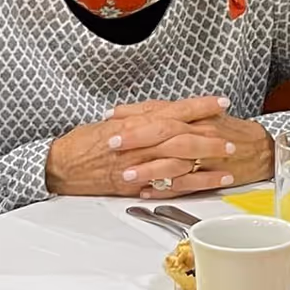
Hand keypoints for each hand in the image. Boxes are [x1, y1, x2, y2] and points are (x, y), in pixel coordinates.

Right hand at [47, 96, 237, 196]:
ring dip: (206, 160)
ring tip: (228, 158)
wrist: (59, 167)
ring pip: (179, 161)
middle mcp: (137, 144)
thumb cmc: (80, 145)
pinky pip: (169, 184)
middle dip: (209, 136)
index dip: (198, 107)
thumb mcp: (110, 123)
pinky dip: (193, 183)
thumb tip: (160, 112)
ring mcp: (137, 166)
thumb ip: (137, 118)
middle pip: (181, 136)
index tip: (220, 103)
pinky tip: (211, 181)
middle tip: (231, 136)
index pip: (172, 112)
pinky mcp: (135, 186)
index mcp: (132, 124)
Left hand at [113, 99, 274, 200]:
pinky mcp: (210, 177)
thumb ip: (168, 114)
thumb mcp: (198, 116)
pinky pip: (185, 185)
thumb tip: (133, 114)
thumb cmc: (226, 133)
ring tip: (125, 175)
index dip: (134, 114)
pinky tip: (146, 193)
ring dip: (148, 169)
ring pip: (173, 161)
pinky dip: (165, 190)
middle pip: (164, 132)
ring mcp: (205, 156)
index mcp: (193, 116)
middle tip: (111, 143)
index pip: (160, 111)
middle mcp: (198, 132)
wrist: (260, 149)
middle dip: (136, 138)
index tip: (111, 118)